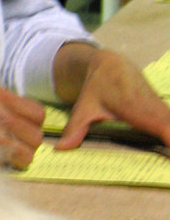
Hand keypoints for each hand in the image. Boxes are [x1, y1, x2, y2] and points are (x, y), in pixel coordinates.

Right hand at [0, 84, 45, 168]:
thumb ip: (3, 106)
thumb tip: (30, 123)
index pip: (38, 113)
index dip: (33, 125)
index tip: (21, 130)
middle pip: (36, 136)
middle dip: (27, 145)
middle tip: (11, 147)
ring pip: (27, 155)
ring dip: (18, 159)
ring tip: (2, 156)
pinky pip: (10, 166)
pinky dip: (4, 168)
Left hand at [53, 45, 169, 150]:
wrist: (111, 63)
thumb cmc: (97, 86)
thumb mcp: (83, 108)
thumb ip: (75, 129)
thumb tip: (60, 149)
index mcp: (133, 105)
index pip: (160, 123)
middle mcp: (152, 105)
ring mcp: (160, 106)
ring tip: (168, 156)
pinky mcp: (164, 108)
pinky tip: (168, 147)